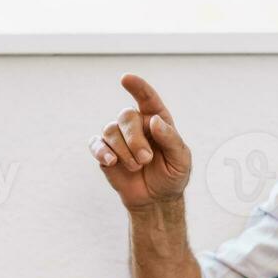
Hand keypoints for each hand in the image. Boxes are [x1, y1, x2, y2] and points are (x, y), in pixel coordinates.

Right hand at [88, 74, 192, 209]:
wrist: (156, 199)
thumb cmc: (172, 175)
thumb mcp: (180, 159)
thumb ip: (170, 139)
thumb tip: (153, 120)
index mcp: (156, 121)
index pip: (147, 99)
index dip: (138, 87)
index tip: (126, 78)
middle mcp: (136, 126)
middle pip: (126, 116)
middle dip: (134, 138)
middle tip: (146, 159)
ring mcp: (118, 139)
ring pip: (110, 130)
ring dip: (123, 150)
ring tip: (136, 167)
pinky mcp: (105, 153)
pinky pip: (96, 144)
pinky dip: (102, 151)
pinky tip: (111, 161)